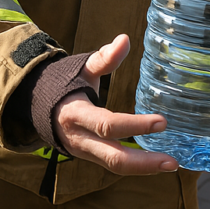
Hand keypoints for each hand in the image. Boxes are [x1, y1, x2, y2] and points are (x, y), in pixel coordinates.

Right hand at [53, 35, 177, 174]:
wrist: (37, 106)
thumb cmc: (64, 85)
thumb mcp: (81, 69)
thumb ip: (104, 58)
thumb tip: (125, 40)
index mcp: (77, 115)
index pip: (108, 125)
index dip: (135, 125)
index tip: (162, 122)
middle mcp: (80, 139)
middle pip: (114, 158)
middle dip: (144, 162)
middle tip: (172, 161)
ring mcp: (85, 152)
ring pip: (115, 166)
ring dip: (144, 168)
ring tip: (171, 164)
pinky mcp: (91, 157)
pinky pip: (115, 165)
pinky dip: (137, 165)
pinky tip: (157, 161)